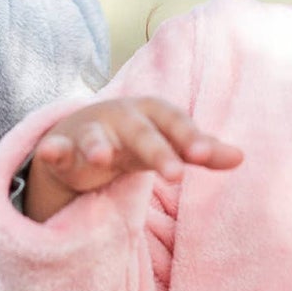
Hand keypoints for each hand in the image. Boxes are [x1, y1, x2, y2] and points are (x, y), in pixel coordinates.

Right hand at [24, 98, 242, 221]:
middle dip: (157, 151)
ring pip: (95, 138)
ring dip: (97, 146)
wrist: (87, 132)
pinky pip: (58, 149)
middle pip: (142, 133)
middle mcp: (123, 119)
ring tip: (102, 158)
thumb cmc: (139, 138)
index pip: (176, 124)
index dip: (191, 140)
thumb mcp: (169, 143)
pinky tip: (50, 153)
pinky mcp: (64, 148)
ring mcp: (92, 132)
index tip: (207, 157)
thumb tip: (241, 158)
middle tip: (176, 176)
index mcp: (153, 114)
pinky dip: (54, 150)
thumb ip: (201, 150)